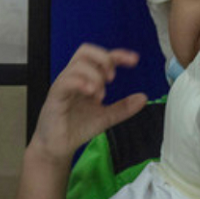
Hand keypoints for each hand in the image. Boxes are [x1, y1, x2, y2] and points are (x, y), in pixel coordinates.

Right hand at [28, 45, 145, 165]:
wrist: (59, 147)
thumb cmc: (76, 128)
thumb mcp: (106, 117)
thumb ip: (123, 107)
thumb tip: (143, 98)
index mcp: (85, 78)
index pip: (100, 57)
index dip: (118, 55)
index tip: (134, 60)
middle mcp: (73, 77)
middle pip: (85, 51)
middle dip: (104, 60)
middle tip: (112, 79)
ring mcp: (63, 85)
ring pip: (78, 65)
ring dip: (95, 76)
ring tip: (100, 95)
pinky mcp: (55, 96)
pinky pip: (66, 81)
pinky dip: (81, 82)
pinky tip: (91, 93)